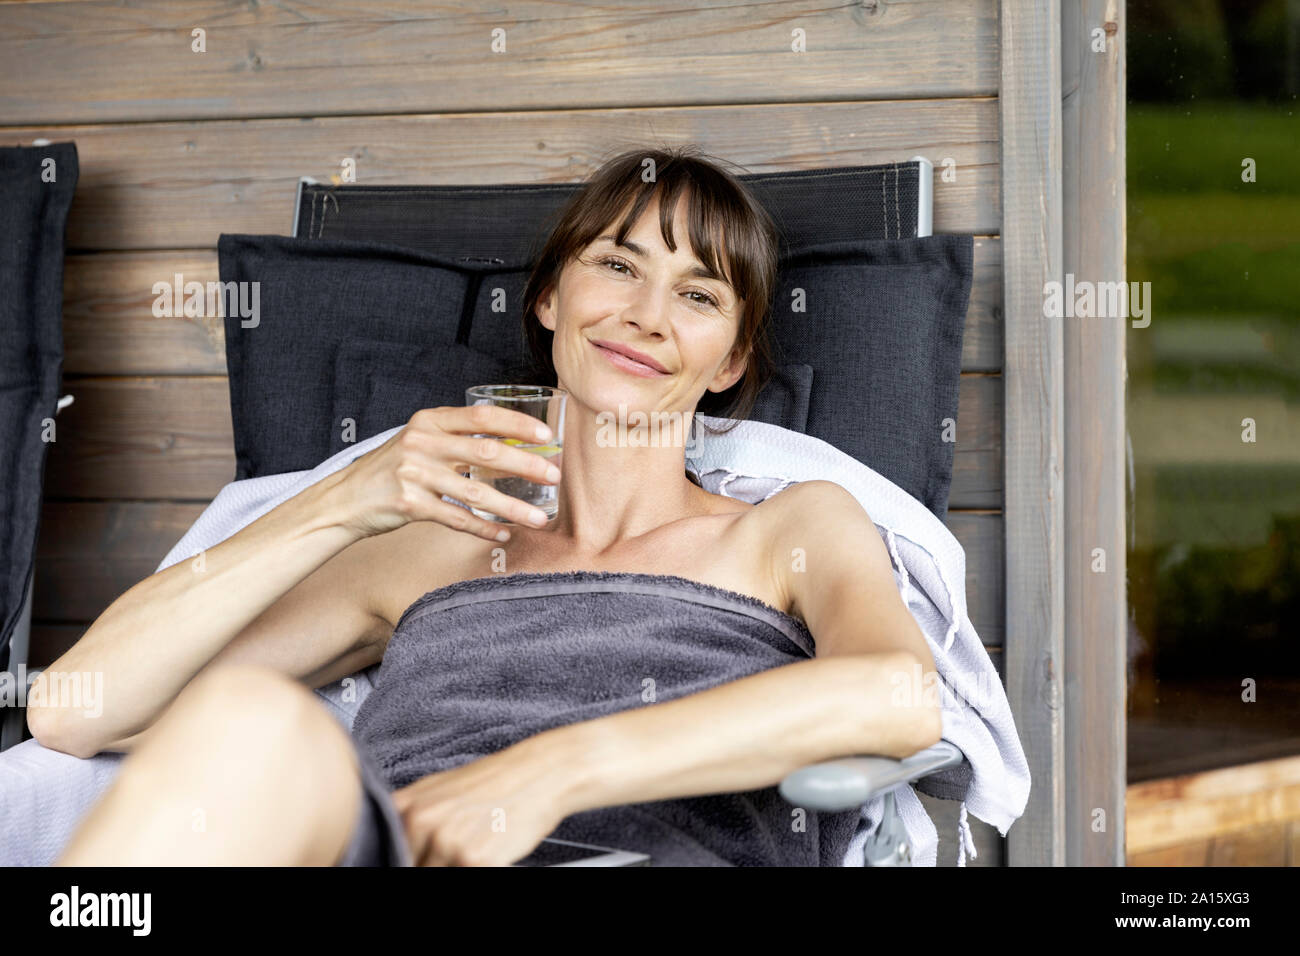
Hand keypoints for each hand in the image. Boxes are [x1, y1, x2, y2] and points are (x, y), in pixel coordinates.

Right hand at [324, 405, 560, 539]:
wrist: (345, 498)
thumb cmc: (391, 468)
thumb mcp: (418, 440)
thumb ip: (454, 438)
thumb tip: (510, 445)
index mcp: (429, 421)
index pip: (482, 416)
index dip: (517, 424)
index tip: (545, 436)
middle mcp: (422, 443)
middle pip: (486, 452)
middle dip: (526, 465)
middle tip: (554, 476)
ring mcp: (415, 474)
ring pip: (476, 492)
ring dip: (512, 507)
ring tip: (539, 519)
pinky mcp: (410, 505)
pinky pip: (457, 518)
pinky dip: (484, 528)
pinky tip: (504, 533)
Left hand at [390, 740, 571, 865]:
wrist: (538, 774)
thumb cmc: (492, 782)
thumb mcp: (438, 789)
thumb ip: (410, 819)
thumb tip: (392, 848)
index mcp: (405, 806)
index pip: (388, 854)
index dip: (405, 859)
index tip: (418, 858)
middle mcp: (420, 823)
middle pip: (410, 866)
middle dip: (431, 863)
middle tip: (455, 849)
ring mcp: (446, 843)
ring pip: (434, 873)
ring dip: (452, 866)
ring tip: (472, 848)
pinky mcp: (474, 860)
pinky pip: (464, 877)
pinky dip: (476, 868)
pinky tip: (488, 852)